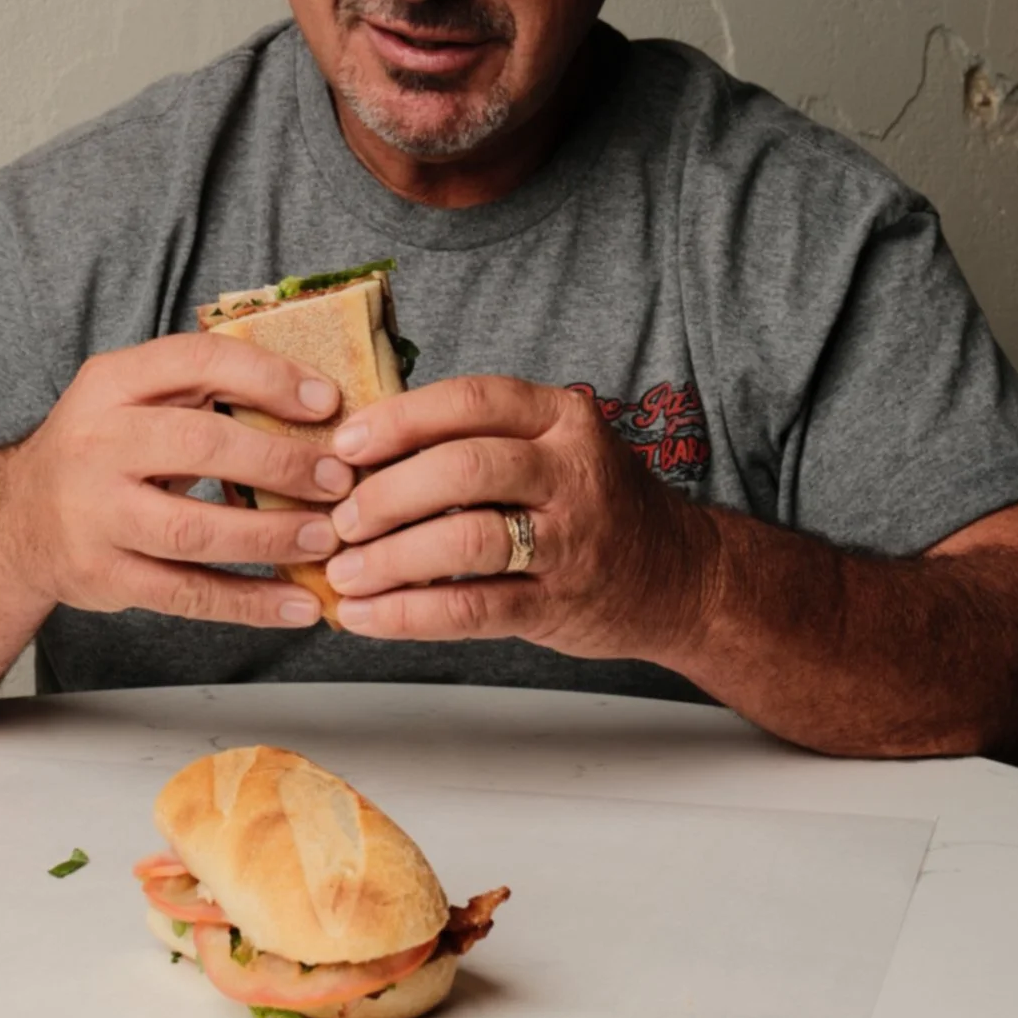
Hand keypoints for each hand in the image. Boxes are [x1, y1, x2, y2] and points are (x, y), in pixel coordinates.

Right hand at [5, 335, 354, 627]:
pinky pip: (186, 594)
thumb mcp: (137, 396)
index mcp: (112, 381)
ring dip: (271, 537)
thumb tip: (319, 399)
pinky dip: (249, 603)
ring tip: (327, 539)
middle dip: (279, 464)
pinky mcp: (102, 576)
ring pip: (193, 530)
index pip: (197, 362)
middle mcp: (96, 443)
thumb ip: (207, 387)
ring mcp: (94, 514)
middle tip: (338, 480)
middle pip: (200, 446)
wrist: (18, 519)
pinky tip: (298, 604)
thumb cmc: (107, 448)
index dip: (268, 378)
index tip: (326, 401)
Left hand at [322, 376, 700, 660]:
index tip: (346, 445)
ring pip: (466, 540)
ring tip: (346, 572)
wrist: (677, 575)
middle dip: (387, 494)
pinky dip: (408, 615)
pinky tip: (366, 616)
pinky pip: (473, 610)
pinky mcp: (559, 604)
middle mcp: (572, 471)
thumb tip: (364, 448)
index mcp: (563, 417)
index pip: (472, 401)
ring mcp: (570, 540)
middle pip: (464, 469)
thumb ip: (480, 438)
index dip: (400, 420)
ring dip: (391, 559)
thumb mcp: (552, 445)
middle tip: (340, 519)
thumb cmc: (590, 502)